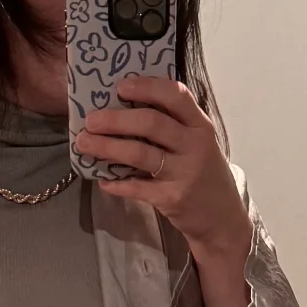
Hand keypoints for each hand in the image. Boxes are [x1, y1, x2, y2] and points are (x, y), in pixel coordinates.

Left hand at [77, 78, 250, 306]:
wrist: (222, 220)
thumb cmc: (204, 175)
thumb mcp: (198, 143)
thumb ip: (173, 125)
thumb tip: (126, 106)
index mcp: (200, 126)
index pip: (176, 95)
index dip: (147, 87)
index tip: (120, 87)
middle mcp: (194, 146)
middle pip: (151, 123)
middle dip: (115, 119)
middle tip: (90, 120)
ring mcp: (184, 173)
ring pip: (140, 153)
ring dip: (107, 147)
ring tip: (84, 143)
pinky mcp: (172, 198)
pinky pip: (137, 187)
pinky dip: (117, 183)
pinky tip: (102, 180)